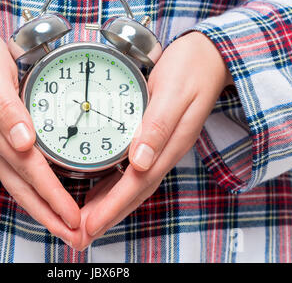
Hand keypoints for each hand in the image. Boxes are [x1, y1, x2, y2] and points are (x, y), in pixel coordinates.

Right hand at [0, 18, 81, 246]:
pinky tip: (46, 196)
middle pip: (26, 191)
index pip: (33, 173)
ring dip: (43, 210)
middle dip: (51, 217)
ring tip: (64, 227)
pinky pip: (17, 174)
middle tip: (76, 237)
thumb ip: (7, 110)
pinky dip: (34, 192)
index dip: (54, 197)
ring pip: (21, 187)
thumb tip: (23, 142)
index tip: (74, 218)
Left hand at [76, 31, 232, 247]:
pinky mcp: (155, 139)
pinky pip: (134, 170)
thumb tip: (140, 162)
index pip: (137, 184)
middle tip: (82, 233)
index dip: (112, 206)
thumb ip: (158, 126)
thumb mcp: (174, 93)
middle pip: (134, 192)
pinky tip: (102, 189)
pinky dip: (116, 185)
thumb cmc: (191, 69)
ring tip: (88, 220)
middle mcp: (164, 151)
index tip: (90, 224)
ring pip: (134, 185)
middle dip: (108, 215)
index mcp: (169, 144)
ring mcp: (161, 147)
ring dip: (111, 204)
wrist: (209, 57)